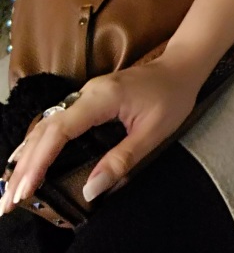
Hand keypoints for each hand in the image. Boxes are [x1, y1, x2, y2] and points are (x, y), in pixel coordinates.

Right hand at [0, 57, 198, 214]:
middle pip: (45, 129)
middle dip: (24, 166)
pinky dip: (39, 143)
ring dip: (27, 156)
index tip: (25, 189)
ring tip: (11, 188)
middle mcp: (88, 93)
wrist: (182, 66)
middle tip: (7, 201)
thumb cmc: (172, 96)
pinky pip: (56, 121)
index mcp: (102, 98)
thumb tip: (90, 190)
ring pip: (47, 124)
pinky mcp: (89, 99)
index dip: (38, 162)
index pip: (59, 131)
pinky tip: (28, 159)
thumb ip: (122, 160)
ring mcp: (86, 94)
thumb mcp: (154, 133)